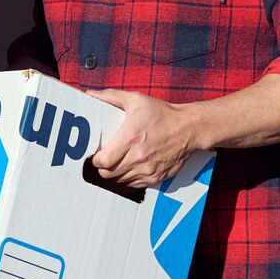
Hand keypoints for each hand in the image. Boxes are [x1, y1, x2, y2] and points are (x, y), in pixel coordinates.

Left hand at [88, 89, 202, 188]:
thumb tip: (91, 93)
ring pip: (120, 181)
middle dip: (103, 167)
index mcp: (130, 139)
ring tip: (118, 161)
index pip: (103, 161)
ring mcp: (147, 170)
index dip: (95, 159)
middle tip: (106, 158)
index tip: (97, 154)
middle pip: (108, 174)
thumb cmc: (162, 114)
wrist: (188, 128)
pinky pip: (134, 184)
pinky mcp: (156, 177)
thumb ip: (111, 96)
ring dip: (116, 173)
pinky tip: (132, 166)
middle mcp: (138, 157)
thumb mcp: (136, 99)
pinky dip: (129, 178)